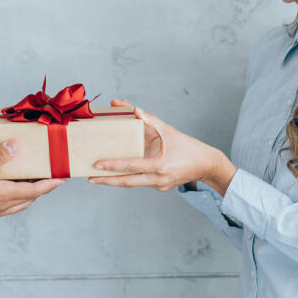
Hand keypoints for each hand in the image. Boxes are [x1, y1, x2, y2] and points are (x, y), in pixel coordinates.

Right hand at [0, 138, 64, 229]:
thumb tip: (16, 146)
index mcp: (4, 195)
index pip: (36, 190)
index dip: (51, 183)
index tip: (63, 178)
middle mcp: (3, 206)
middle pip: (30, 197)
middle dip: (43, 186)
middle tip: (50, 174)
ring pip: (20, 203)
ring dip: (29, 192)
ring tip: (31, 179)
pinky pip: (9, 206)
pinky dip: (16, 196)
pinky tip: (8, 188)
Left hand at [88, 100, 236, 194]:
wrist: (208, 165)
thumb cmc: (191, 148)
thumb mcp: (171, 132)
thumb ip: (151, 121)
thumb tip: (135, 110)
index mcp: (160, 166)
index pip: (131, 166)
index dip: (113, 166)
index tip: (97, 165)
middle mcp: (159, 179)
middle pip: (127, 182)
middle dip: (107, 181)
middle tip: (90, 178)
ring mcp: (160, 185)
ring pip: (134, 183)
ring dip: (117, 180)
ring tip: (100, 176)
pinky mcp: (162, 187)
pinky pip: (143, 182)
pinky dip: (131, 177)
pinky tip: (122, 173)